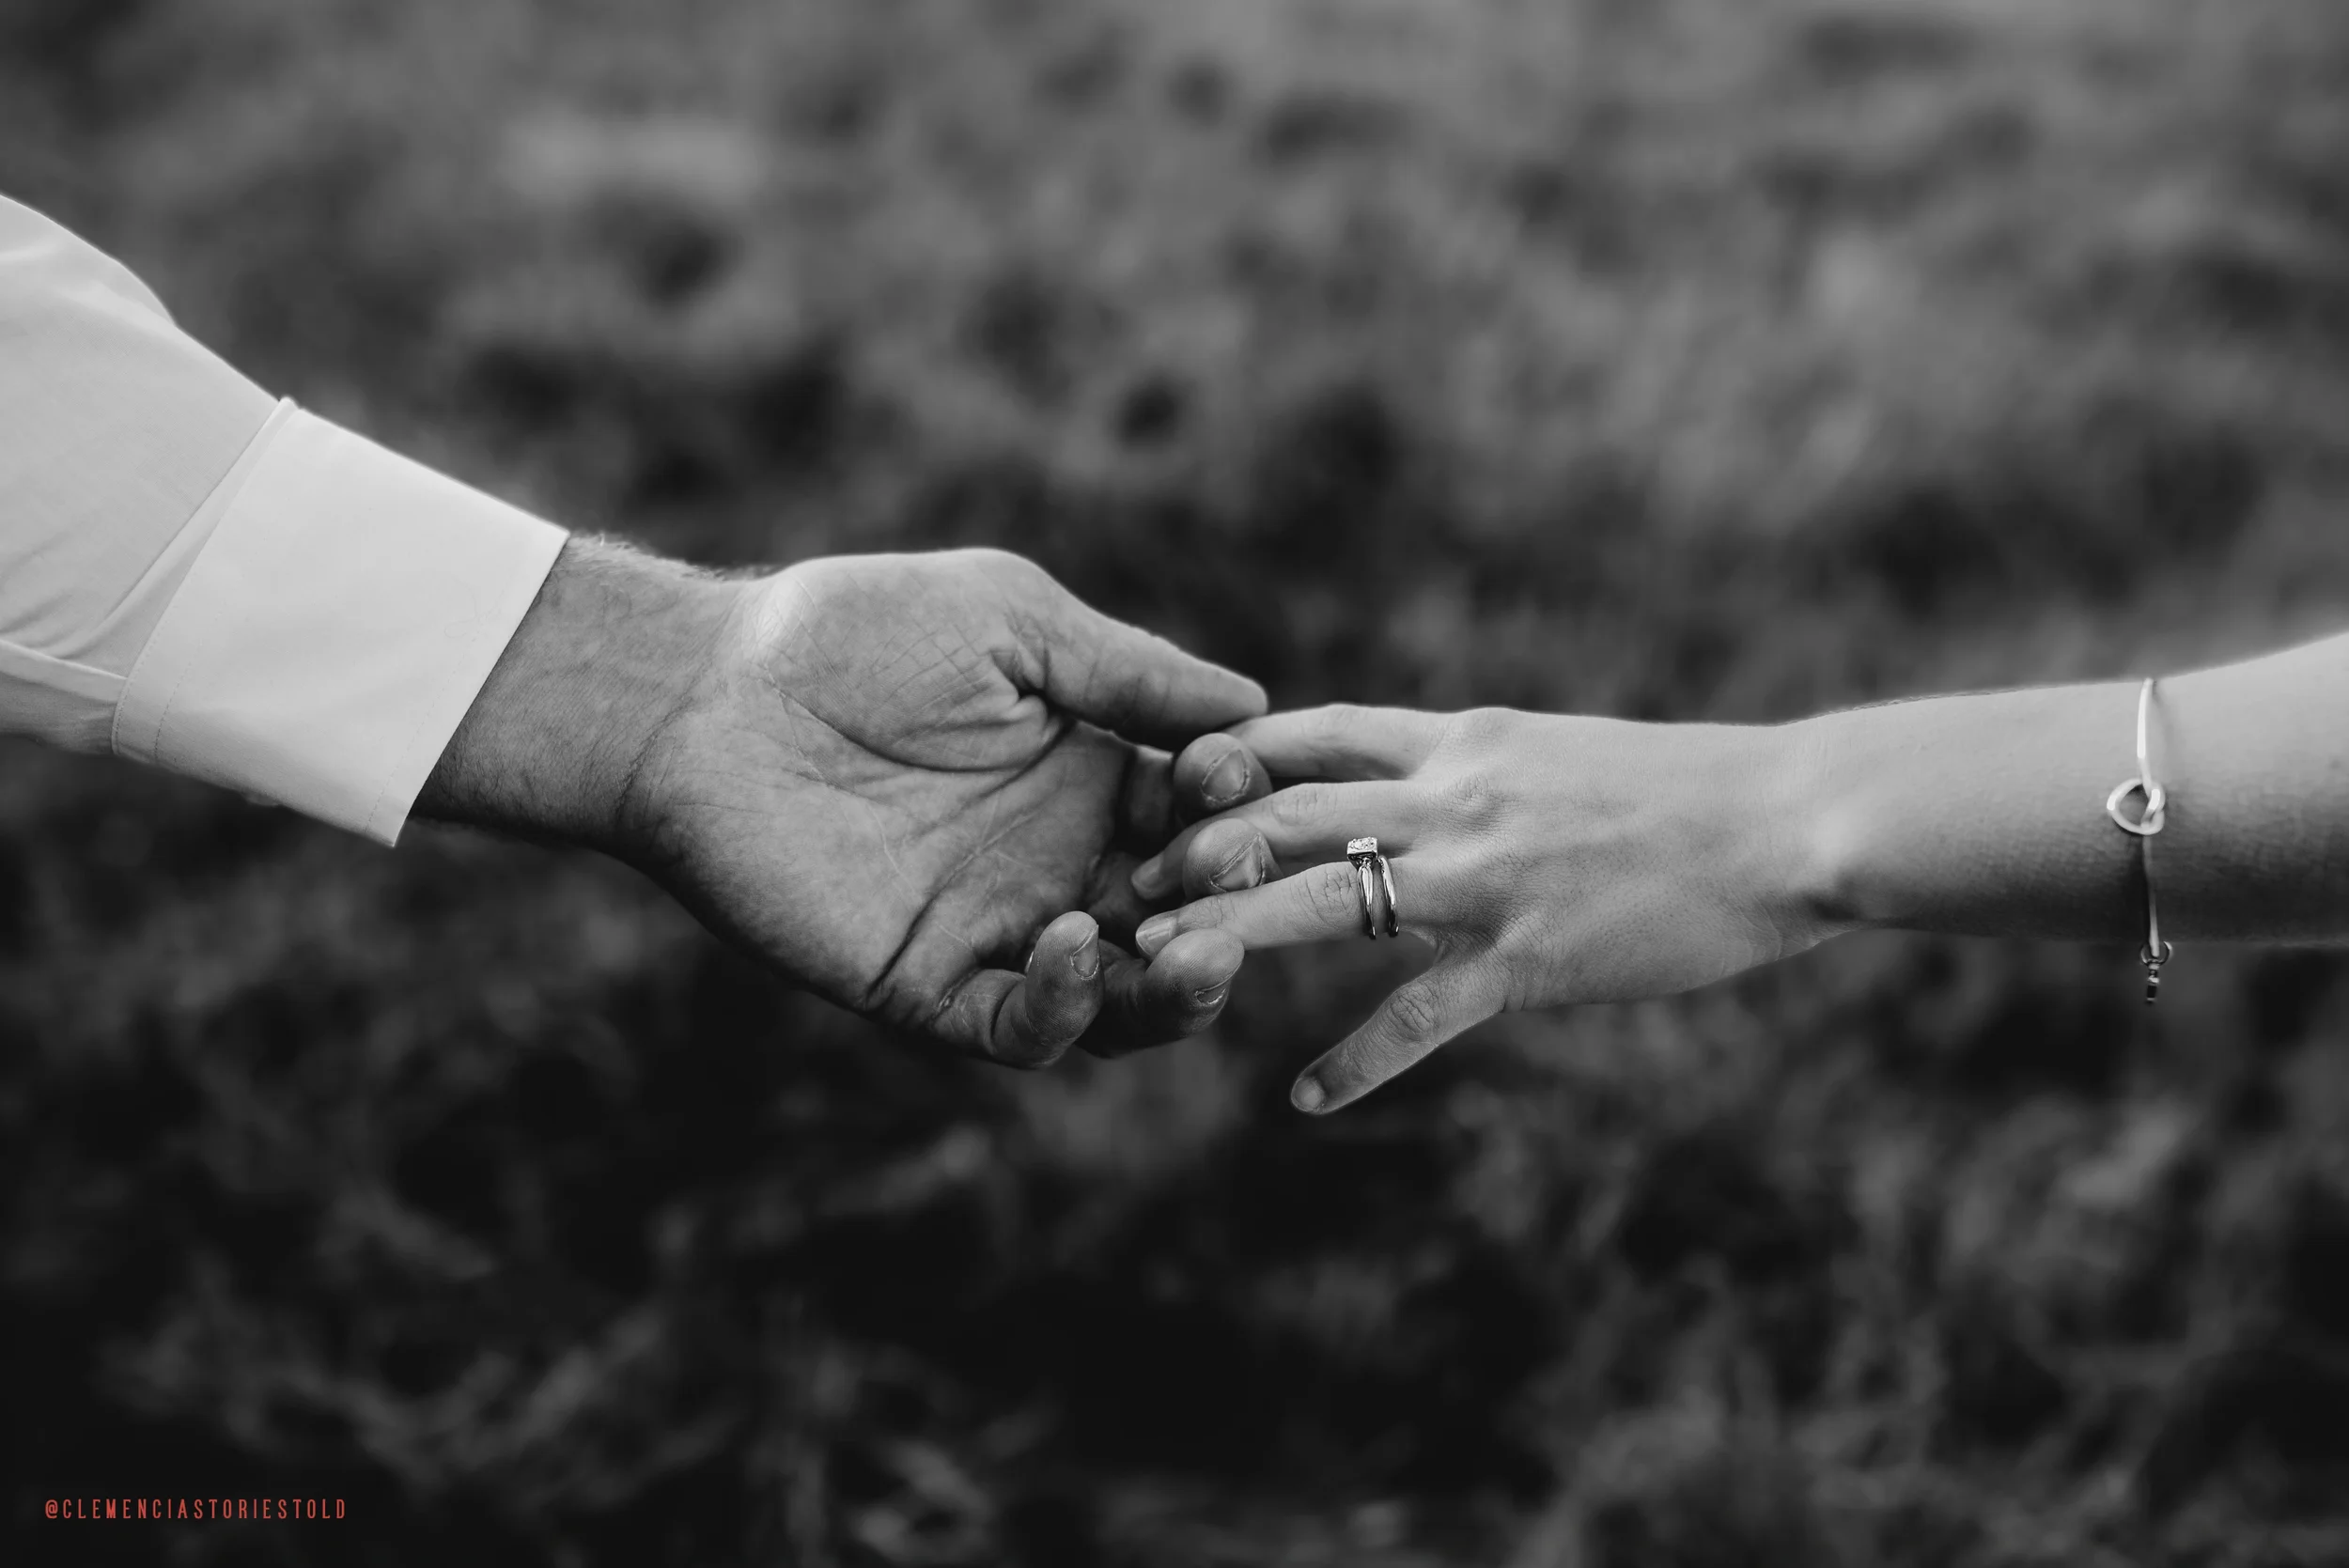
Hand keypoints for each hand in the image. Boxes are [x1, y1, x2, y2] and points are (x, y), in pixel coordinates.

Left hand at [420, 541, 1265, 1064]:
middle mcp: (1059, 863)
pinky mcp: (928, 985)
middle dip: (1227, 904)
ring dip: (1179, 988)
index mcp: (1091, 775)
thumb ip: (1129, 671)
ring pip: (1123, 996)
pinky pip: (1023, 1027)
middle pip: (1183, 917)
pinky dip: (1065, 1005)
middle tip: (1233, 874)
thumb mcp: (1013, 623)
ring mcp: (998, 931)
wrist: (707, 696)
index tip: (1232, 776)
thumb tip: (1255, 705)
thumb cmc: (853, 634)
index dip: (1237, 808)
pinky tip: (1072, 940)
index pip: (1204, 816)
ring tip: (1202, 949)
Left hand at [1126, 705, 1820, 1111]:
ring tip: (1162, 967)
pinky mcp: (1525, 958)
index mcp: (1464, 738)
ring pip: (1325, 898)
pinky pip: (1417, 1015)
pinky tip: (1307, 1099)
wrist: (1787, 820)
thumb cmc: (1689, 790)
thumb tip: (1421, 782)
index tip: (1168, 781)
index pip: (1315, 730)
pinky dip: (1357, 1062)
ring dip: (1233, 933)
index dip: (1231, 753)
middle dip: (1199, 845)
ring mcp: (1485, 878)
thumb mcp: (1561, 751)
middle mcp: (1456, 796)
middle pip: (1290, 806)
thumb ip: (1478, 765)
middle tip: (1130, 884)